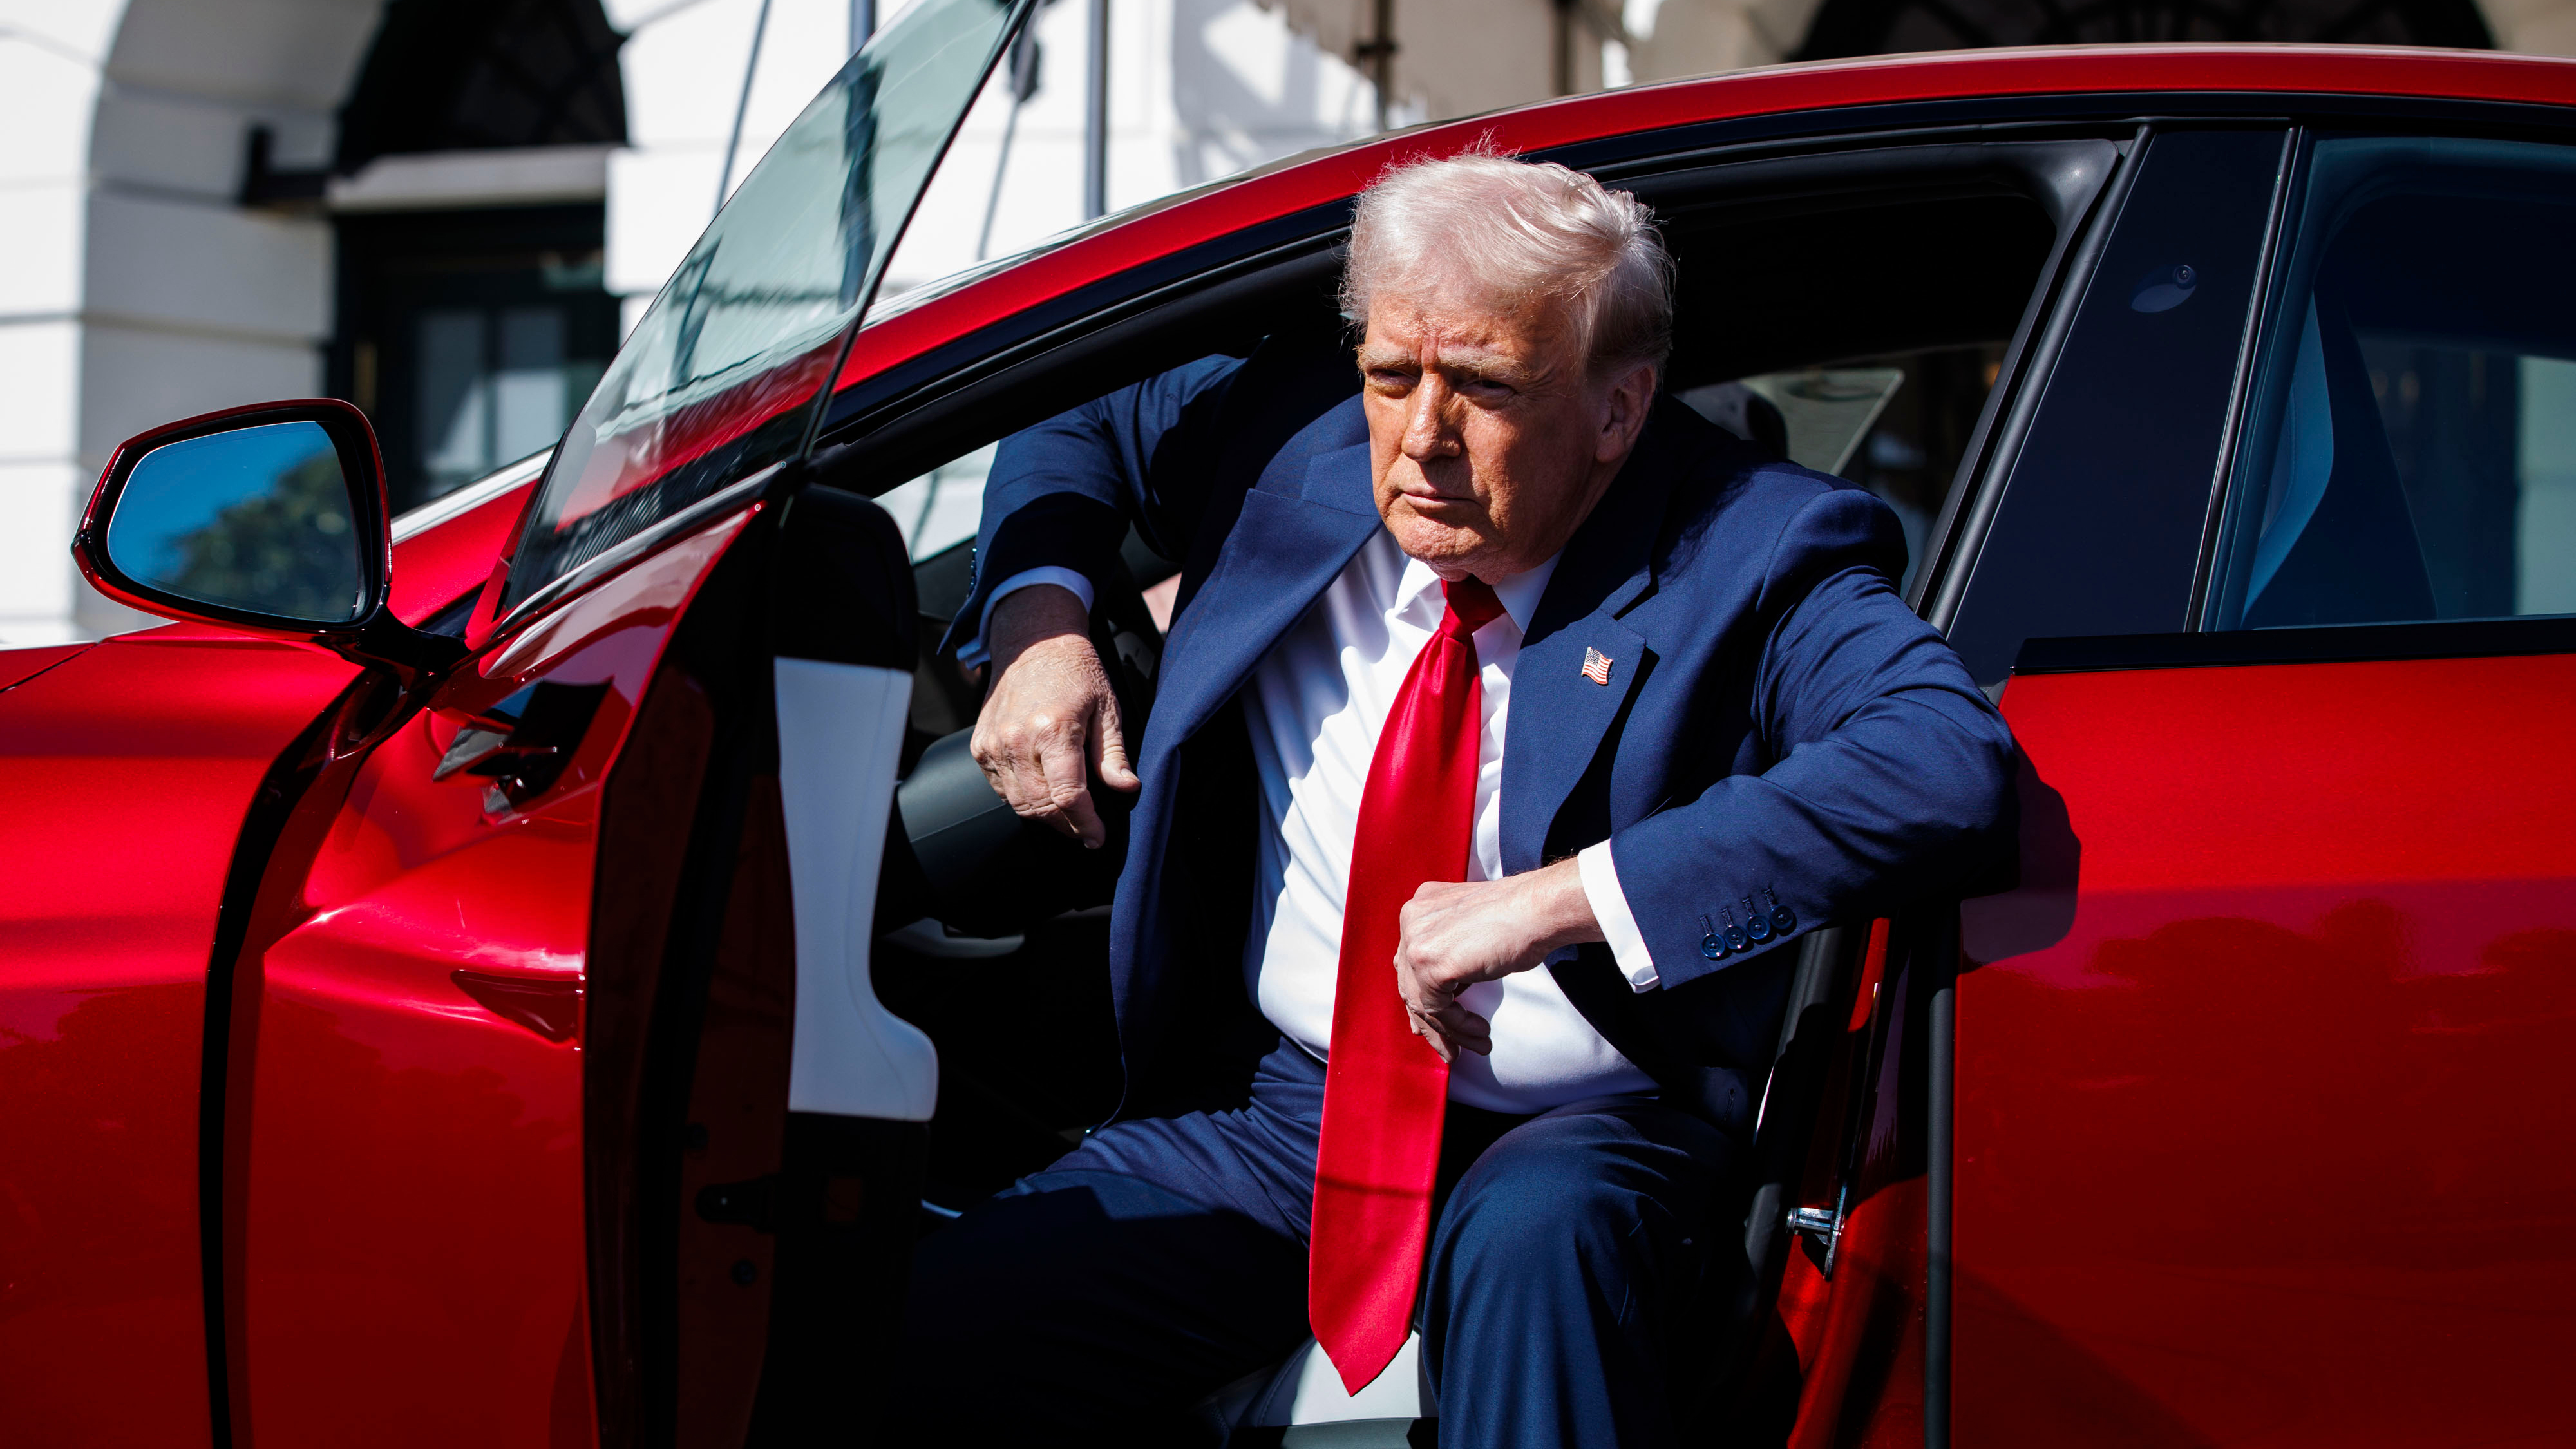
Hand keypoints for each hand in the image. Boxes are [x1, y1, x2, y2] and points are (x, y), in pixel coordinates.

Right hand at [969, 584, 1139, 847]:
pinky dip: (1022, 799)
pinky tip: (1042, 793)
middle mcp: (1018, 740)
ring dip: (1045, 817)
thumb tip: (1127, 788)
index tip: (1098, 837)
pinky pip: (1001, 789)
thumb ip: (1113, 754)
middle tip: (1087, 829)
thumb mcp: (1107, 709)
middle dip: (1068, 826)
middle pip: (1042, 807)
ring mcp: (994, 744)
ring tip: (1068, 815)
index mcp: (1054, 730)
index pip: (1068, 797)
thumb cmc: (1076, 672)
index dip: (1086, 824)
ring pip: (1019, 804)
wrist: (1034, 643)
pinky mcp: (980, 746)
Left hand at [1394, 857, 1603, 1062]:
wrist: (1538, 911)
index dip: (1421, 997)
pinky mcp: (1431, 964)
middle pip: (1410, 984)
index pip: (1409, 963)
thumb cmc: (1519, 921)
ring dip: (1449, 1031)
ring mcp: (1418, 941)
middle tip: (1450, 1048)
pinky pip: (1438, 1009)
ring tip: (1477, 1045)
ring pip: (1422, 1001)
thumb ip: (1448, 954)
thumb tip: (1434, 996)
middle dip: (1432, 1023)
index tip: (1435, 1024)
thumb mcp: (1472, 934)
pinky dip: (1459, 1027)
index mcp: (1420, 908)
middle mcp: (1411, 920)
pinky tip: (1482, 1032)